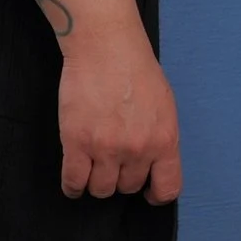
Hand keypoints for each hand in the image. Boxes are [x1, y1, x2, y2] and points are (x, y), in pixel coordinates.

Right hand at [39, 0, 181, 203]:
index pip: (167, 188)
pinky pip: (74, 182)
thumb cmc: (136, 69)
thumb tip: (153, 163)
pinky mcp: (77, 143)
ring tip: (92, 167)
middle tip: (112, 162)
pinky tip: (74, 182)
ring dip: (96, 182)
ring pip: (101, 189)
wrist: (106, 46)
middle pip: (127, 187)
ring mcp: (107, 149)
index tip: (146, 192)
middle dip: (120, 178)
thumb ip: (160, 137)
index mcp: (165, 140)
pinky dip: (72, 187)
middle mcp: (138, 149)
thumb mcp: (164, 106)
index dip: (155, 194)